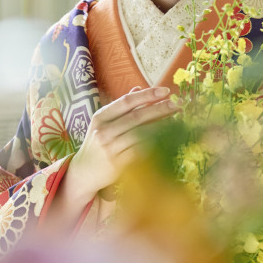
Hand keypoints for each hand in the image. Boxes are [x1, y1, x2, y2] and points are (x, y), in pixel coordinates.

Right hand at [67, 86, 176, 200]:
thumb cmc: (97, 145)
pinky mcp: (117, 164)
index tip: (166, 91)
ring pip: (141, 134)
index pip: (126, 102)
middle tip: (178, 104)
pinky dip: (155, 144)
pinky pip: (140, 152)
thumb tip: (137, 90)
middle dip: (159, 108)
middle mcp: (103, 131)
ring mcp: (110, 148)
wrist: (84, 173)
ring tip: (177, 120)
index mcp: (100, 117)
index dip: (147, 95)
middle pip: (136, 117)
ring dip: (161, 126)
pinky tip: (167, 138)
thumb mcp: (103, 124)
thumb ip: (120, 108)